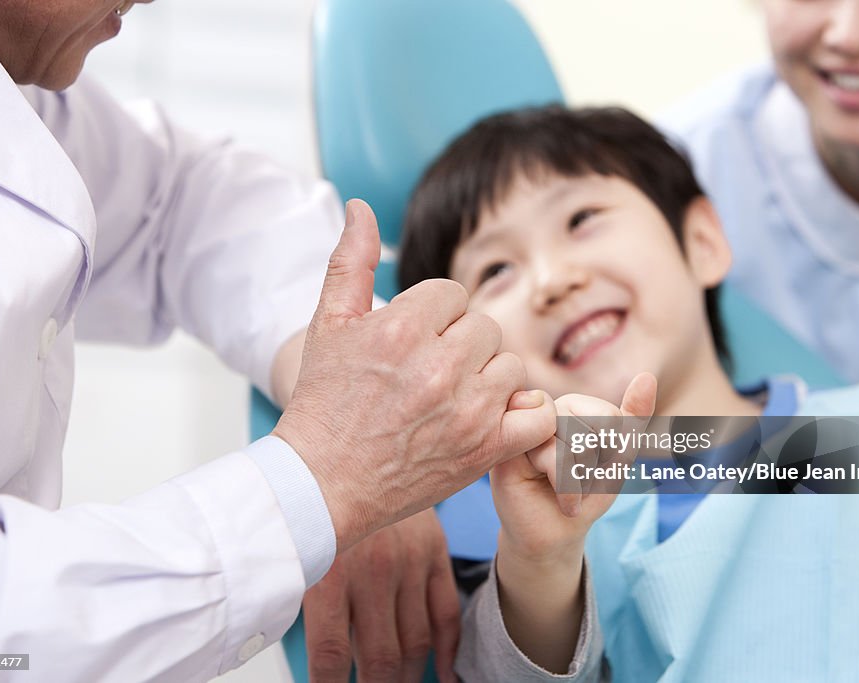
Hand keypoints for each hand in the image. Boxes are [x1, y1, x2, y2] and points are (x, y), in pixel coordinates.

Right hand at [273, 199, 555, 551]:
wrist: (322, 483)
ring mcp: (468, 411)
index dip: (431, 315)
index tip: (412, 342)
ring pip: (510, 364)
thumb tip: (360, 206)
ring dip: (487, 376)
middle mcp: (439, 367)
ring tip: (451, 396)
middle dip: (460, 344)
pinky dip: (525, 414)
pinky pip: (537, 415)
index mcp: (402, 328)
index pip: (451, 294)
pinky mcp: (485, 450)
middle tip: (428, 371)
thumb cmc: (322, 402)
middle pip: (484, 326)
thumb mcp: (327, 325)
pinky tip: (495, 416)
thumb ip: (349, 260)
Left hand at [302, 509, 458, 682]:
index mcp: (330, 570)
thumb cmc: (316, 500)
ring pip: (415, 642)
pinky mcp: (434, 550)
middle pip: (380, 656)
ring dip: (406, 677)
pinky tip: (443, 674)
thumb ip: (298, 596)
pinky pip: (446, 612)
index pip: (330, 655)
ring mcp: (409, 561)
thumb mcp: (297, 547)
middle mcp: (373, 568)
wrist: (353, 445)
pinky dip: (448, 651)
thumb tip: (298, 647)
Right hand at [492, 373, 656, 562]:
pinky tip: (564, 502)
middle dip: (596, 466)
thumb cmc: (586, 492)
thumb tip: (647, 376)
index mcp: (570, 406)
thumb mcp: (618, 455)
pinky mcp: (508, 453)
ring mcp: (522, 429)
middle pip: (590, 428)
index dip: (613, 450)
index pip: (609, 415)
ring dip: (584, 480)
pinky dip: (569, 488)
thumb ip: (633, 418)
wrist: (557, 534)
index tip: (599, 466)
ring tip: (571, 491)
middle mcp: (543, 411)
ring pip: (573, 443)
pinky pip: (553, 457)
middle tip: (582, 481)